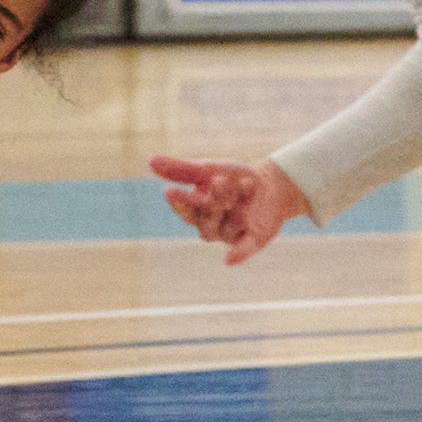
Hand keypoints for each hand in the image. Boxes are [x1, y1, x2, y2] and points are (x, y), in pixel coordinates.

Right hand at [149, 156, 307, 264]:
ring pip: (225, 228)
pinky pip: (242, 250)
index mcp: (198, 211)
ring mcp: (232, 234)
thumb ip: (181, 170)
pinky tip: (229, 259)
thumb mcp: (207, 169)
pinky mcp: (253, 240)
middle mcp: (212, 226)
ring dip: (234, 207)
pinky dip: (236, 255)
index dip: (179, 202)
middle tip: (220, 180)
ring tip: (245, 184)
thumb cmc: (233, 177)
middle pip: (205, 220)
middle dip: (212, 200)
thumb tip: (150, 161)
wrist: (270, 183)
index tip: (169, 191)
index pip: (185, 209)